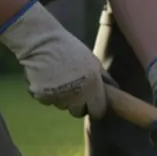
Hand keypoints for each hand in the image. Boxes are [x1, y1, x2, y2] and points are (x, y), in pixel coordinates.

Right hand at [0, 0, 106, 118]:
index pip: (98, 111)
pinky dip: (47, 94)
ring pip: (62, 106)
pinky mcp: (42, 96)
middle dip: (77, 105)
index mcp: (93, 87)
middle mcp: (77, 96)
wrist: (41, 42)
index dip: (95, 108)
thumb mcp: (93, 61)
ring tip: (59, 81)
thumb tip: (114, 90)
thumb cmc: (70, 49)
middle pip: (78, 112)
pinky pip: (47, 101)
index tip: (92, 104)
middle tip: (74, 92)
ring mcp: (58, 97)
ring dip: (62, 98)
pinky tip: (46, 80)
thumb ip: (104, 78)